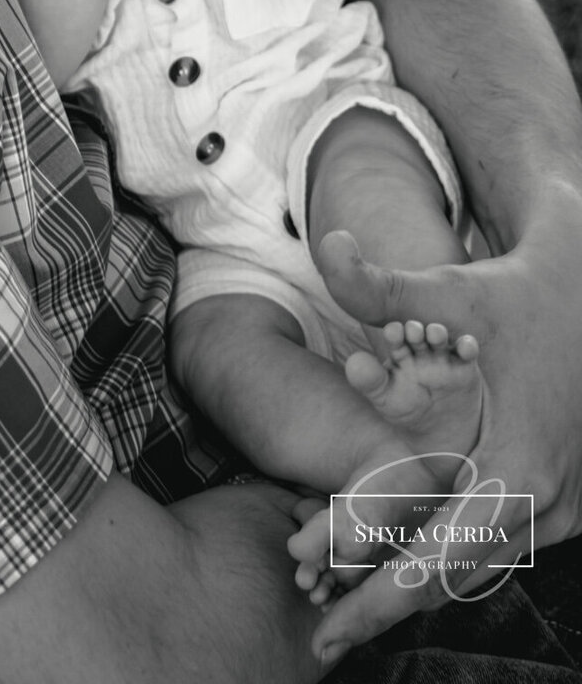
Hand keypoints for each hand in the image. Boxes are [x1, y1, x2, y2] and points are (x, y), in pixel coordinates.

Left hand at [306, 209, 581, 659]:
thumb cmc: (518, 294)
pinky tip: (389, 563)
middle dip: (381, 604)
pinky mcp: (555, 505)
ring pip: (472, 569)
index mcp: (520, 468)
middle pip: (452, 578)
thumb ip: (382, 285)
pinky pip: (490, 548)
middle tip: (320, 632)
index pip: (440, 557)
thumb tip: (326, 245)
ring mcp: (558, 511)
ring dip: (409, 582)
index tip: (330, 626)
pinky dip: (440, 557)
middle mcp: (546, 504)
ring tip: (338, 604)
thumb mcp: (453, 289)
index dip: (379, 595)